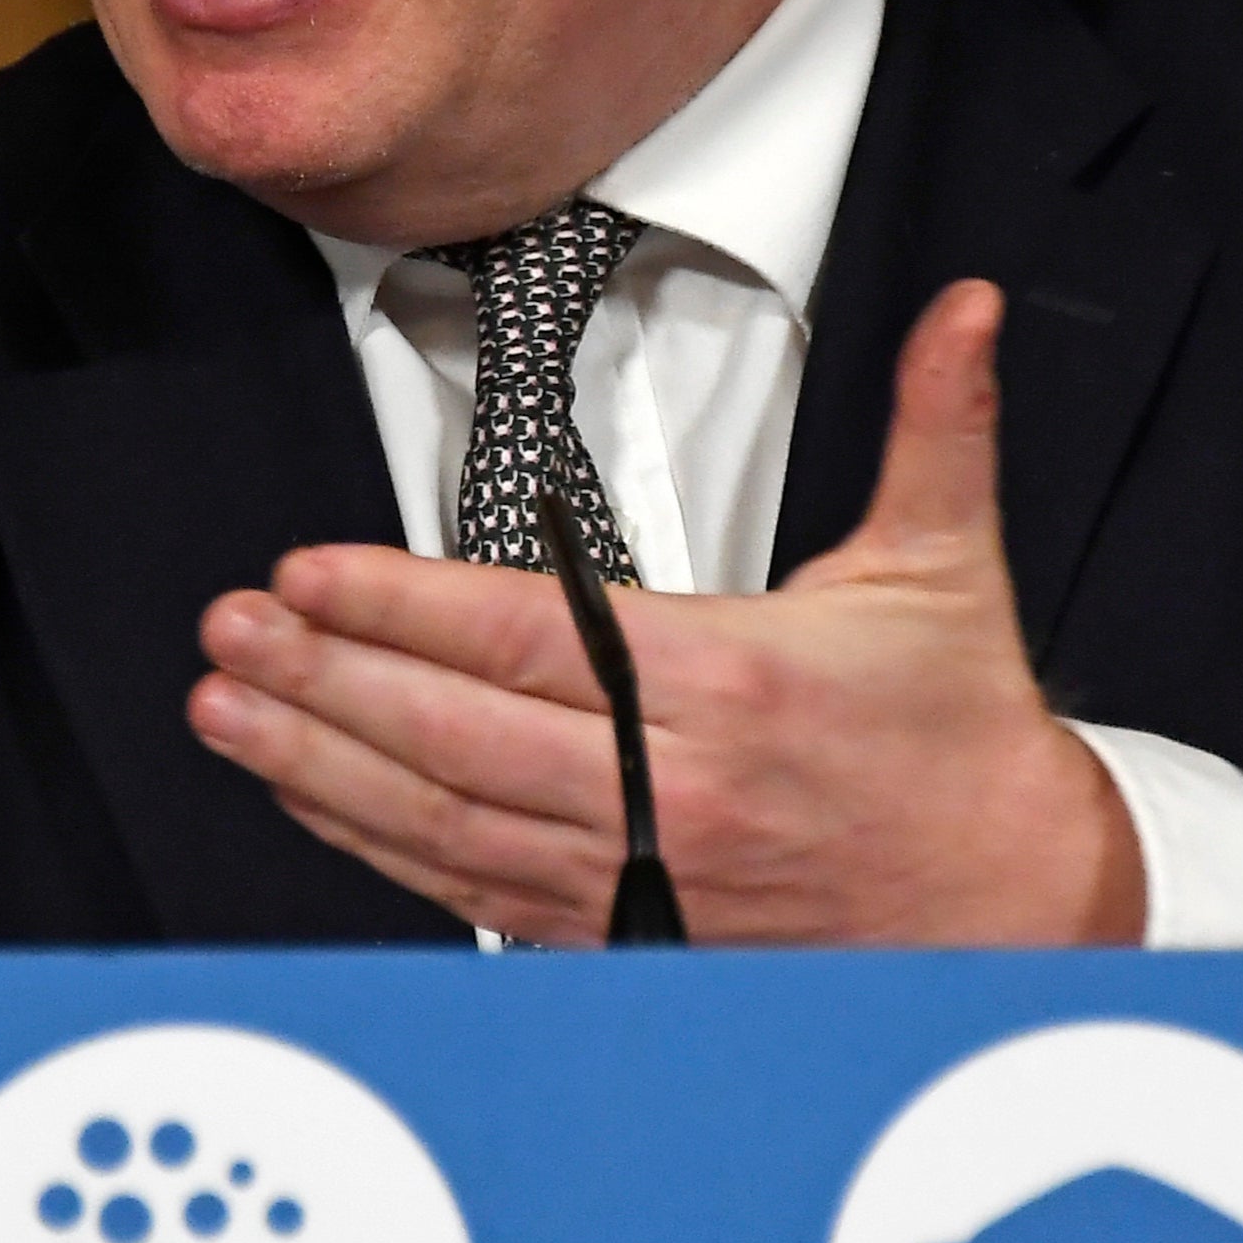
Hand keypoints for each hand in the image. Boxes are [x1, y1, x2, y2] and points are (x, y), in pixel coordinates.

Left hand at [186, 280, 1141, 945]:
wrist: (1011, 904)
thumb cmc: (964, 740)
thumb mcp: (948, 565)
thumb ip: (940, 424)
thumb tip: (963, 311)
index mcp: (737, 683)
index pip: (531, 639)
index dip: (402, 607)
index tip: (310, 575)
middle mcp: (679, 788)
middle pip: (459, 735)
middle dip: (327, 678)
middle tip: (232, 633)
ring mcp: (646, 873)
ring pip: (446, 824)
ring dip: (323, 765)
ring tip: (232, 710)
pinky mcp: (631, 931)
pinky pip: (475, 893)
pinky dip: (382, 847)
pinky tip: (315, 798)